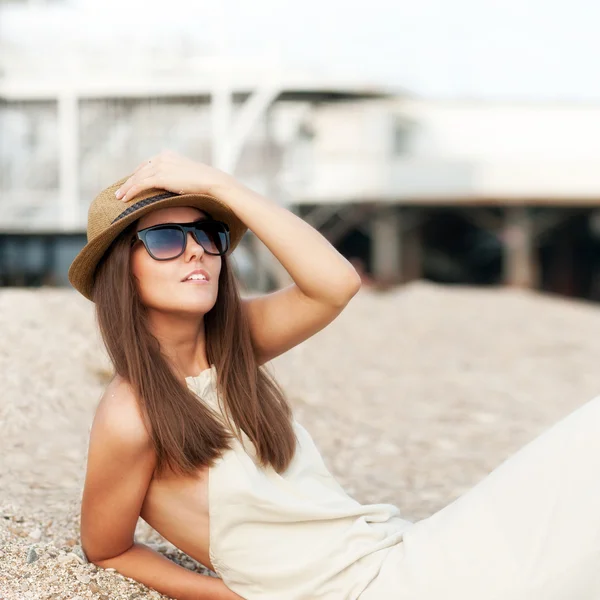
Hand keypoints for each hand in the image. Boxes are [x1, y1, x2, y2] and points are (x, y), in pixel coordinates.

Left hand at [115, 149, 237, 202]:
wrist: (211, 181)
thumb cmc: (204, 182)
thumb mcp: (187, 175)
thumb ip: (176, 176)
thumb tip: (174, 186)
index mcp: (168, 155)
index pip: (147, 165)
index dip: (137, 175)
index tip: (131, 183)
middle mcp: (162, 157)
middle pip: (139, 171)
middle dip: (129, 182)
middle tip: (120, 192)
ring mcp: (160, 166)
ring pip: (137, 178)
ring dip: (126, 188)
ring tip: (119, 198)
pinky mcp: (160, 176)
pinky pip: (140, 185)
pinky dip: (131, 192)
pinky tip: (125, 199)